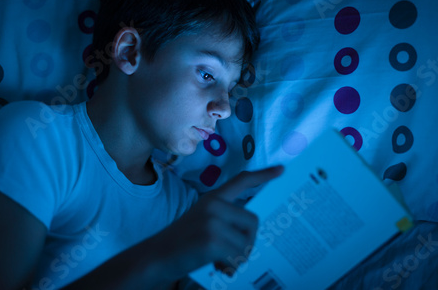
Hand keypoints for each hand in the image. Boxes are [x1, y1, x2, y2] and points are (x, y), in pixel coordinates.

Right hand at [152, 165, 284, 280]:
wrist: (156, 257)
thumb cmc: (183, 244)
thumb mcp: (203, 222)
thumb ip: (225, 219)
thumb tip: (252, 231)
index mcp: (212, 198)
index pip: (241, 181)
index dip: (263, 175)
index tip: (281, 170)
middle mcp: (214, 205)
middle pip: (253, 223)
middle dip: (246, 242)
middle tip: (229, 253)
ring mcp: (213, 221)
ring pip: (247, 242)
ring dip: (237, 257)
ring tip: (219, 260)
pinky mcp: (212, 239)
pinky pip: (237, 256)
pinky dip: (230, 267)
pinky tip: (217, 267)